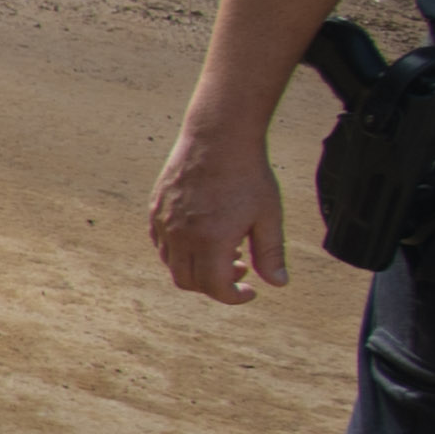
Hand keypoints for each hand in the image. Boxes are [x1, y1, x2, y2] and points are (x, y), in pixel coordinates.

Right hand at [153, 125, 288, 299]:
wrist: (218, 137)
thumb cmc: (247, 174)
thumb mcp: (268, 216)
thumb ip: (271, 253)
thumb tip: (279, 283)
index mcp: (211, 241)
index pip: (215, 288)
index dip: (234, 296)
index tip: (251, 291)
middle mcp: (182, 237)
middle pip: (188, 281)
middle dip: (215, 285)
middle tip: (240, 268)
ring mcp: (164, 223)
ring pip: (172, 264)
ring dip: (197, 268)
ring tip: (224, 250)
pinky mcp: (155, 210)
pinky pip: (161, 244)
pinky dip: (179, 251)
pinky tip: (201, 236)